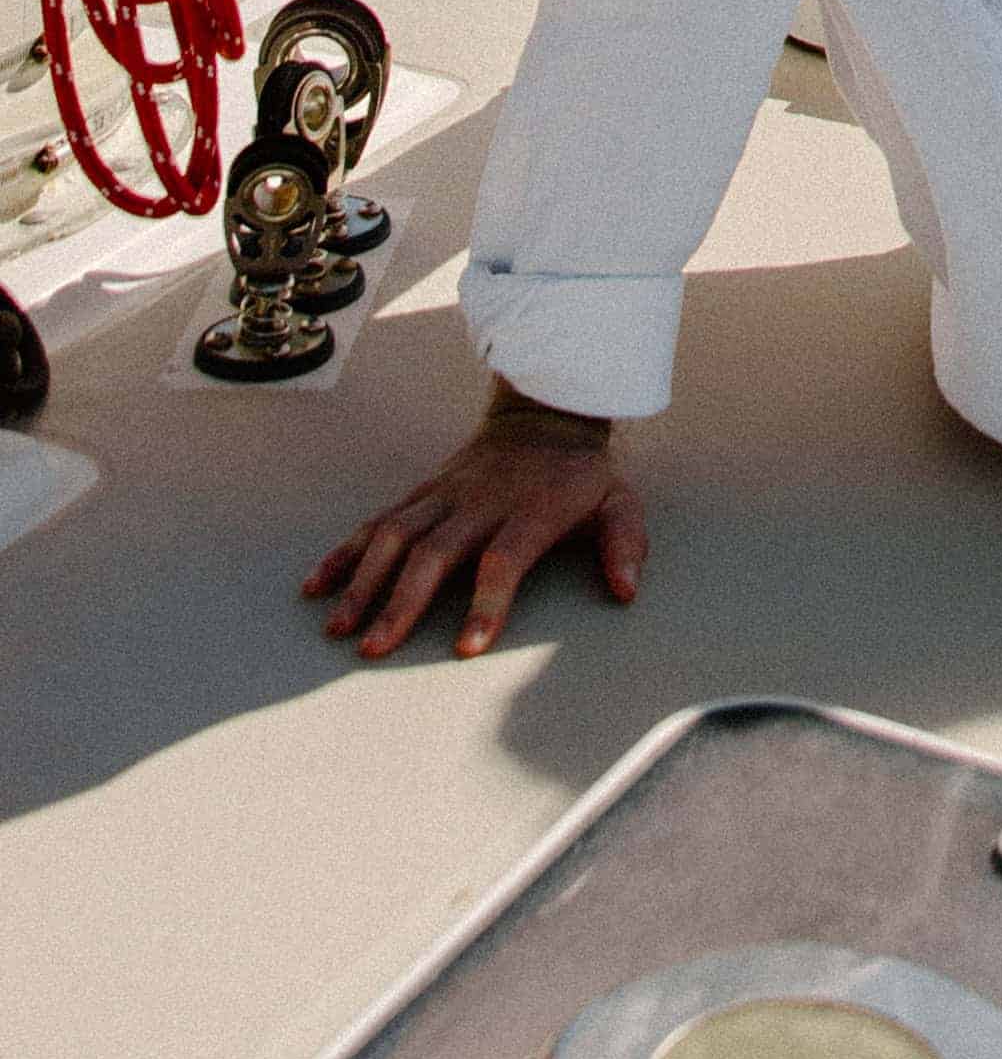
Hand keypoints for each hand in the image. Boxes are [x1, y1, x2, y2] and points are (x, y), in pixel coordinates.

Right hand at [304, 399, 646, 659]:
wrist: (545, 407)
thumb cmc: (580, 472)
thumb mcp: (618, 500)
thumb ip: (624, 541)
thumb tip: (627, 590)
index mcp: (530, 510)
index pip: (505, 559)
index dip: (488, 603)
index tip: (466, 647)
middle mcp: (481, 502)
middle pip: (436, 553)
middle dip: (403, 603)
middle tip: (374, 651)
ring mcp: (446, 494)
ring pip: (396, 534)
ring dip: (364, 581)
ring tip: (338, 629)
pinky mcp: (423, 491)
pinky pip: (378, 519)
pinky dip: (346, 551)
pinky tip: (318, 584)